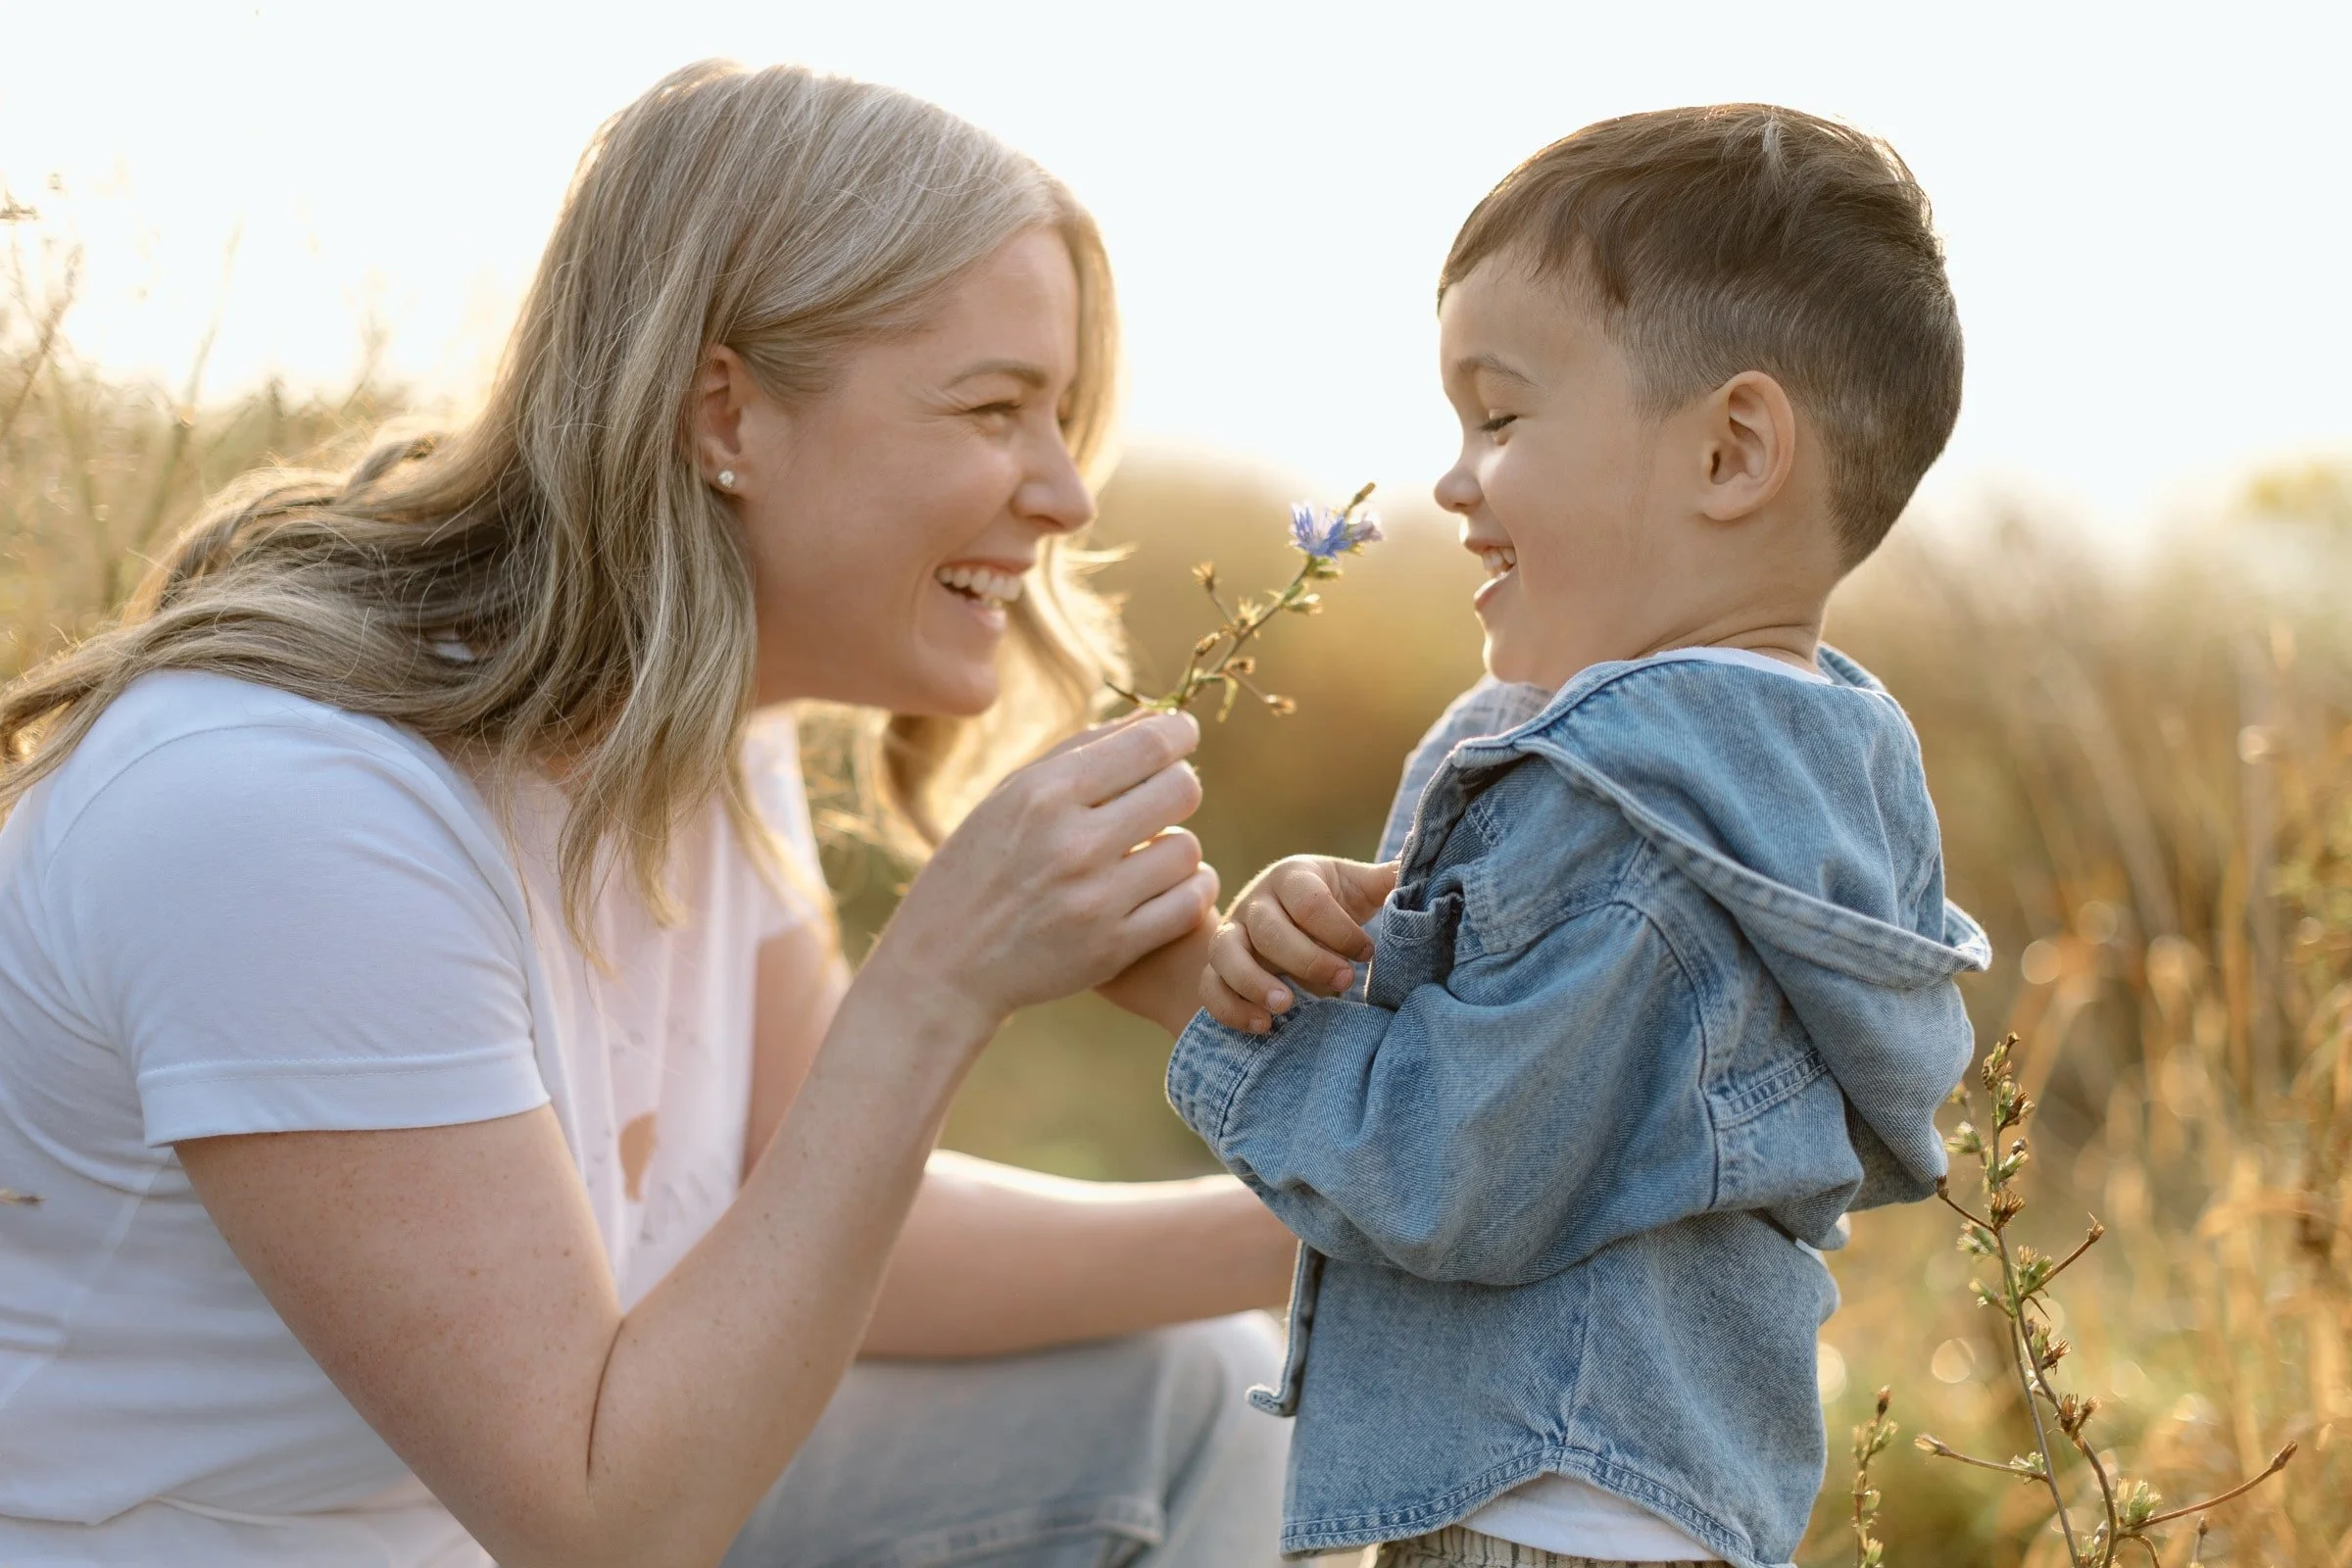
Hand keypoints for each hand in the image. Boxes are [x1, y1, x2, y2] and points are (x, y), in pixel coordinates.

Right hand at [867, 713, 1216, 1033]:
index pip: (1150, 743)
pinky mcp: (1113, 948)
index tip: (1181, 736)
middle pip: (1182, 790)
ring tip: (1149, 853)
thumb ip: (1080, 751)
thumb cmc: (978, 867)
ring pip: (1188, 850)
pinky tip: (1163, 888)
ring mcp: (1096, 899)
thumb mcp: (1008, 795)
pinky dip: (1187, 891)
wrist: (943, 963)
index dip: (1179, 733)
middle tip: (1160, 799)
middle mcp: (1074, 843)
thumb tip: (1156, 717)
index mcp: (1045, 794)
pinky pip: (1189, 903)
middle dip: (1178, 787)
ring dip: (1177, 847)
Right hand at [1200, 855, 1398, 1033]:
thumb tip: (1425, 862)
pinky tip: (1263, 1026)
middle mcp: (1255, 902)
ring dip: (1253, 982)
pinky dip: (1230, 1008)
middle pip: (1268, 928)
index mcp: (1292, 876)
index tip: (1367, 954)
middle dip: (1307, 959)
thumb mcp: (1359, 886)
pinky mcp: (1216, 968)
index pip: (1309, 901)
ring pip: (1225, 953)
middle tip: (1345, 981)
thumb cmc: (1332, 902)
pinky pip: (1210, 987)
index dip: (1340, 930)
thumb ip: (1390, 880)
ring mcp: (1231, 934)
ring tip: (1286, 1006)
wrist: (1286, 917)